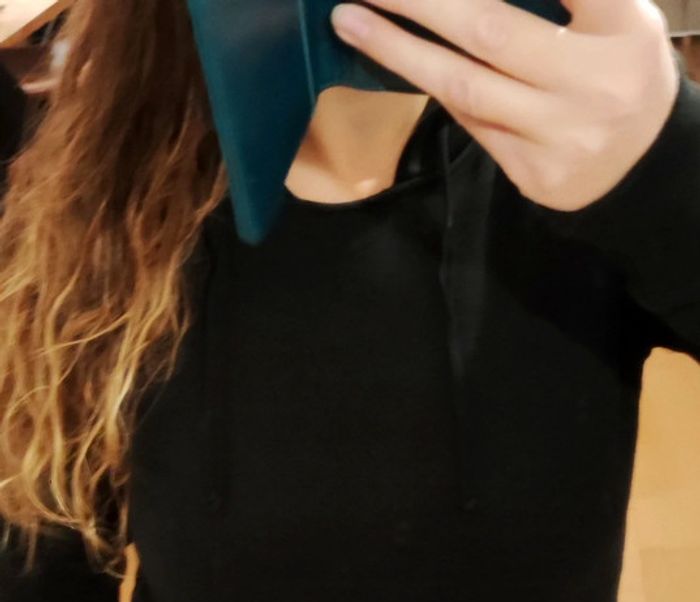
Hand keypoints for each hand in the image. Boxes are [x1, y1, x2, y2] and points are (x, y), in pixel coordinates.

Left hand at [330, 0, 680, 211]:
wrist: (644, 169)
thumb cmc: (621, 71)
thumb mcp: (615, 17)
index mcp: (621, 32)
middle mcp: (590, 86)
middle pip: (489, 34)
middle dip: (421, 3)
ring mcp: (557, 137)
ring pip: (465, 88)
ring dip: (399, 52)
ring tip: (352, 22)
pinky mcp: (531, 175)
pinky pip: (471, 123)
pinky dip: (433, 85)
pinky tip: (398, 58)